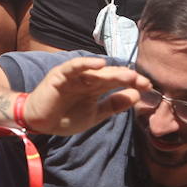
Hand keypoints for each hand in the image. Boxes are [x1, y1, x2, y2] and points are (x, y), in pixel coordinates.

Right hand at [23, 56, 150, 135]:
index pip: (117, 82)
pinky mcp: (60, 75)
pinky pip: (74, 67)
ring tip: (129, 75)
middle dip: (126, 77)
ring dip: (112, 72)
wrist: (38, 122)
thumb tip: (136, 96)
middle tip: (142, 81)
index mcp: (95, 87)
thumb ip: (113, 105)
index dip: (132, 83)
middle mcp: (87, 78)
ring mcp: (74, 75)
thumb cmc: (64, 117)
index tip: (148, 87)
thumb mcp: (94, 114)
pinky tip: (100, 64)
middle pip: (110, 75)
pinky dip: (86, 64)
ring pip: (96, 71)